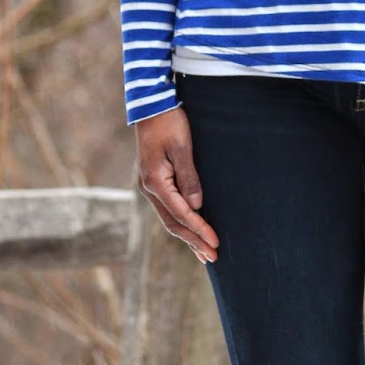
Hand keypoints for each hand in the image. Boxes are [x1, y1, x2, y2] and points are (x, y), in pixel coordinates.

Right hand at [135, 106, 219, 262]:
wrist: (151, 105)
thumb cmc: (169, 122)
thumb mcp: (182, 148)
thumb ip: (189, 177)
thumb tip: (196, 206)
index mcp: (155, 181)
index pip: (181, 213)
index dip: (199, 229)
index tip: (215, 243)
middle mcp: (148, 188)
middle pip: (172, 223)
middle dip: (193, 241)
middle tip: (213, 258)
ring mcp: (148, 186)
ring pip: (168, 219)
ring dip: (187, 236)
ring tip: (203, 253)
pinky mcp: (153, 181)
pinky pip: (167, 209)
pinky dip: (180, 223)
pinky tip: (190, 231)